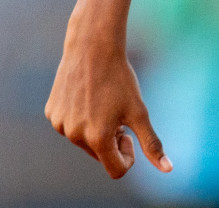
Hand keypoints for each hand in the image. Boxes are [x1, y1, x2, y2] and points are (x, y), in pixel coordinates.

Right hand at [45, 25, 170, 179]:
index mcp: (97, 139)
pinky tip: (87, 95)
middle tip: (117, 113)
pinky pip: (69, 125)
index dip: (128, 155)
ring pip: (84, 139)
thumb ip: (151, 143)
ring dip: (96, 128)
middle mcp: (75, 136)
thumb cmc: (120, 79)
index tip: (130, 134)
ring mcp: (60, 124)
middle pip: (100, 154)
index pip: (116, 170)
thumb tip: (167, 169)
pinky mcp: (51, 112)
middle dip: (112, 139)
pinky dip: (80, 117)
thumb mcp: (139, 112)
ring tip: (102, 101)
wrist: (93, 48)